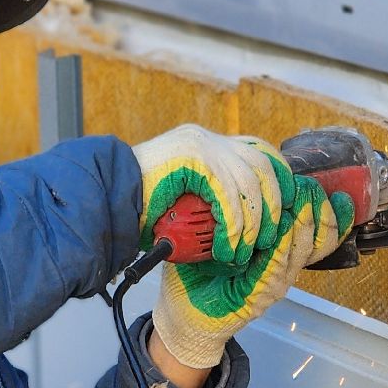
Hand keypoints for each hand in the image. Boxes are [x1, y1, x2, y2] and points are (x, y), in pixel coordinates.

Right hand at [132, 125, 290, 266]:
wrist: (103, 200)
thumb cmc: (141, 207)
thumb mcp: (185, 198)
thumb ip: (213, 196)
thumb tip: (250, 216)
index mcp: (206, 143)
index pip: (258, 151)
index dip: (278, 178)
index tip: (284, 207)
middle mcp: (206, 138)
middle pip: (262, 164)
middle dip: (272, 203)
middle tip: (268, 235)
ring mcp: (200, 145)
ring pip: (249, 182)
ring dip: (253, 221)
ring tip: (244, 249)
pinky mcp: (193, 159)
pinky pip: (227, 196)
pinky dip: (233, 226)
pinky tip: (227, 246)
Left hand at [151, 174, 354, 368]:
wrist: (184, 317)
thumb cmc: (200, 275)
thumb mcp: (220, 236)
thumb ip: (234, 211)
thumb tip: (233, 171)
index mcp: (278, 253)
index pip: (317, 230)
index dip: (324, 208)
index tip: (319, 184)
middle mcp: (282, 269)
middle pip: (318, 238)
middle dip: (317, 209)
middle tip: (309, 187)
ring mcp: (273, 284)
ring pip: (301, 250)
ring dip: (302, 223)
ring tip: (300, 199)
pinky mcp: (258, 298)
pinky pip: (275, 268)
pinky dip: (280, 248)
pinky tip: (282, 230)